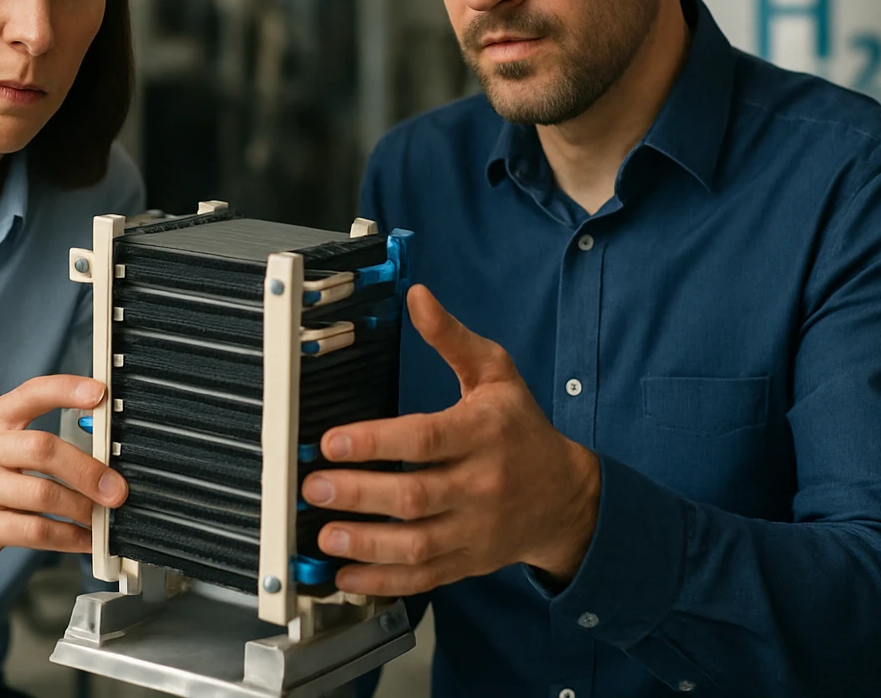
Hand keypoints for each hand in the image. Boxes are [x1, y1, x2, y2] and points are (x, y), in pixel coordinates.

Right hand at [0, 375, 125, 645]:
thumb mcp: (2, 453)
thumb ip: (44, 444)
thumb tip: (106, 452)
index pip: (32, 393)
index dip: (67, 390)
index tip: (100, 393)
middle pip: (44, 448)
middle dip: (88, 469)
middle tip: (117, 489)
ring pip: (42, 494)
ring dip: (82, 509)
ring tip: (103, 518)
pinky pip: (34, 531)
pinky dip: (68, 537)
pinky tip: (86, 540)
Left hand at [301, 285, 599, 595]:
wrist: (567, 497)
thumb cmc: (522, 429)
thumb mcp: (497, 374)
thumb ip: (452, 338)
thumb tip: (418, 297)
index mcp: (484, 433)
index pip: (425, 440)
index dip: (375, 443)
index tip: (332, 441)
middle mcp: (481, 484)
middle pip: (415, 497)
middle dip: (358, 494)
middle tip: (313, 487)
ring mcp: (475, 529)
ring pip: (417, 545)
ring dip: (365, 544)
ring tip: (324, 533)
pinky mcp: (468, 562)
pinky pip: (423, 578)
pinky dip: (383, 582)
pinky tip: (347, 576)